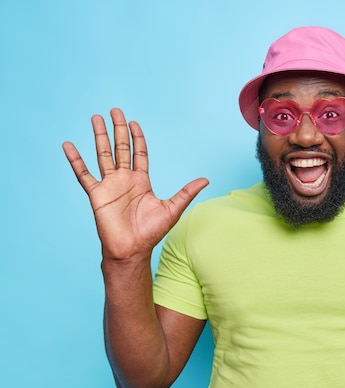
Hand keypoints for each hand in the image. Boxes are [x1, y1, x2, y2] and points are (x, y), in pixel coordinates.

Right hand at [63, 108, 208, 260]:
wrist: (132, 250)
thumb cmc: (151, 233)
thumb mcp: (173, 209)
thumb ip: (187, 192)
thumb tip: (206, 180)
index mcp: (141, 181)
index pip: (139, 153)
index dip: (137, 138)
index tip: (133, 123)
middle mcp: (125, 180)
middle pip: (120, 148)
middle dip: (118, 129)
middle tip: (115, 110)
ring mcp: (109, 185)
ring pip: (103, 155)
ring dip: (99, 137)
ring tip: (95, 118)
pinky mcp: (96, 194)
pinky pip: (83, 174)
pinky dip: (75, 160)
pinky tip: (68, 145)